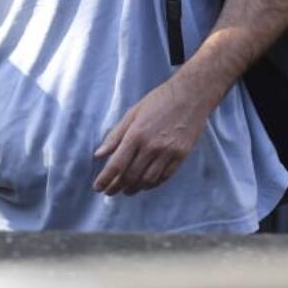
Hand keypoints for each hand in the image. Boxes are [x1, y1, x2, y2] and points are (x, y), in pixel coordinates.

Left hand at [92, 76, 214, 195]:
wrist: (190, 96)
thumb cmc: (158, 102)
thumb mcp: (132, 114)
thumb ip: (115, 136)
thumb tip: (98, 155)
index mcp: (135, 134)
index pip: (116, 164)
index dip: (105, 179)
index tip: (97, 188)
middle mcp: (151, 146)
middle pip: (131, 175)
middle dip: (117, 186)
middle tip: (110, 191)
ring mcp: (168, 152)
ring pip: (147, 180)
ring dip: (134, 188)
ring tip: (126, 190)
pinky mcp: (181, 156)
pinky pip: (164, 177)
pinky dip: (153, 184)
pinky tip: (145, 185)